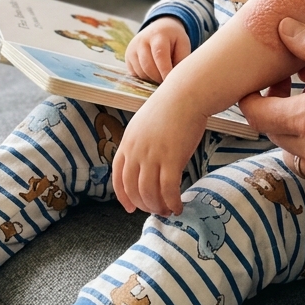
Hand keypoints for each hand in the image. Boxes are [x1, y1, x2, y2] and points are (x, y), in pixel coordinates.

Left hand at [111, 92, 205, 215]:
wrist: (186, 94)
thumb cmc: (170, 107)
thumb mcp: (144, 124)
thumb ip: (139, 143)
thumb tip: (142, 162)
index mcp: (127, 143)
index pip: (118, 177)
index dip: (123, 196)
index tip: (130, 208)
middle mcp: (136, 152)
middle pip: (133, 189)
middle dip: (143, 205)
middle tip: (155, 210)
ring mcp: (153, 156)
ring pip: (150, 193)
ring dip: (158, 206)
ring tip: (168, 210)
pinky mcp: (172, 158)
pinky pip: (169, 189)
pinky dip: (172, 202)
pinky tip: (179, 206)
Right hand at [124, 16, 190, 83]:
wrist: (159, 28)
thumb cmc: (174, 39)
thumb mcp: (183, 44)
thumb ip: (181, 60)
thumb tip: (175, 79)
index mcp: (158, 35)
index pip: (159, 55)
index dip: (165, 71)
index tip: (172, 82)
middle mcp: (141, 41)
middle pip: (148, 66)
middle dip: (159, 78)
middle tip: (168, 82)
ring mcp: (132, 49)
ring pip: (141, 72)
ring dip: (152, 79)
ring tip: (162, 76)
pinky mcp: (127, 57)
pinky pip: (135, 74)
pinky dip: (145, 78)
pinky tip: (153, 74)